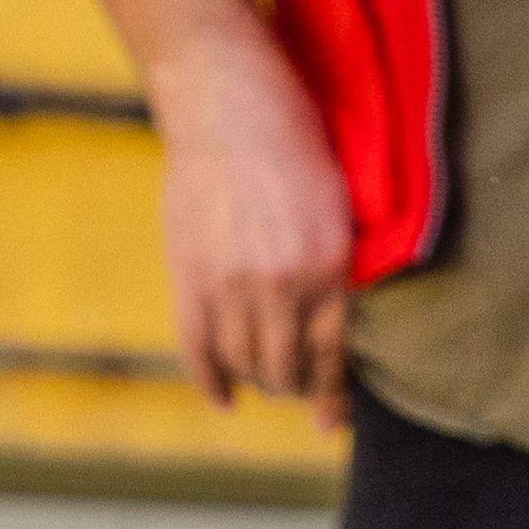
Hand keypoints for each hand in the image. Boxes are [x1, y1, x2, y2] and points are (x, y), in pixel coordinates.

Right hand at [147, 34, 358, 425]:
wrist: (231, 106)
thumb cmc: (297, 141)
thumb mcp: (338, 202)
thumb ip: (335, 261)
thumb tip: (339, 312)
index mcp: (330, 265)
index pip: (334, 353)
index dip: (333, 394)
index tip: (334, 421)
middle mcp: (283, 284)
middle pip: (286, 367)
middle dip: (296, 386)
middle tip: (300, 389)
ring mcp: (231, 286)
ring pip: (245, 364)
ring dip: (258, 381)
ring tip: (267, 382)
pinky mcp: (189, 279)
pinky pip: (198, 351)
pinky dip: (211, 382)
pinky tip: (224, 397)